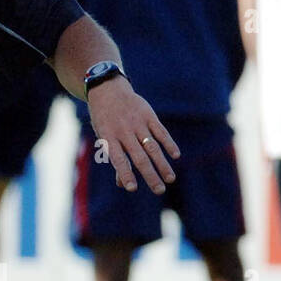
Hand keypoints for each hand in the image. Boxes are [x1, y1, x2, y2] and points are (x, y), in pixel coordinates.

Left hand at [87, 78, 179, 193]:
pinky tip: (176, 155)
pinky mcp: (149, 115)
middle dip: (150, 175)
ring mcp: (137, 123)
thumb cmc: (105, 120)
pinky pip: (160, 132)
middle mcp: (124, 132)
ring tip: (170, 179)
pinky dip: (169, 143)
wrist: (108, 90)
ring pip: (152, 147)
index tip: (132, 188)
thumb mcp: (104, 137)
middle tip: (159, 190)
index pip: (118, 160)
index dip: (125, 173)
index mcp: (109, 138)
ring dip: (162, 164)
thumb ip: (115, 158)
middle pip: (139, 157)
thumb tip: (122, 184)